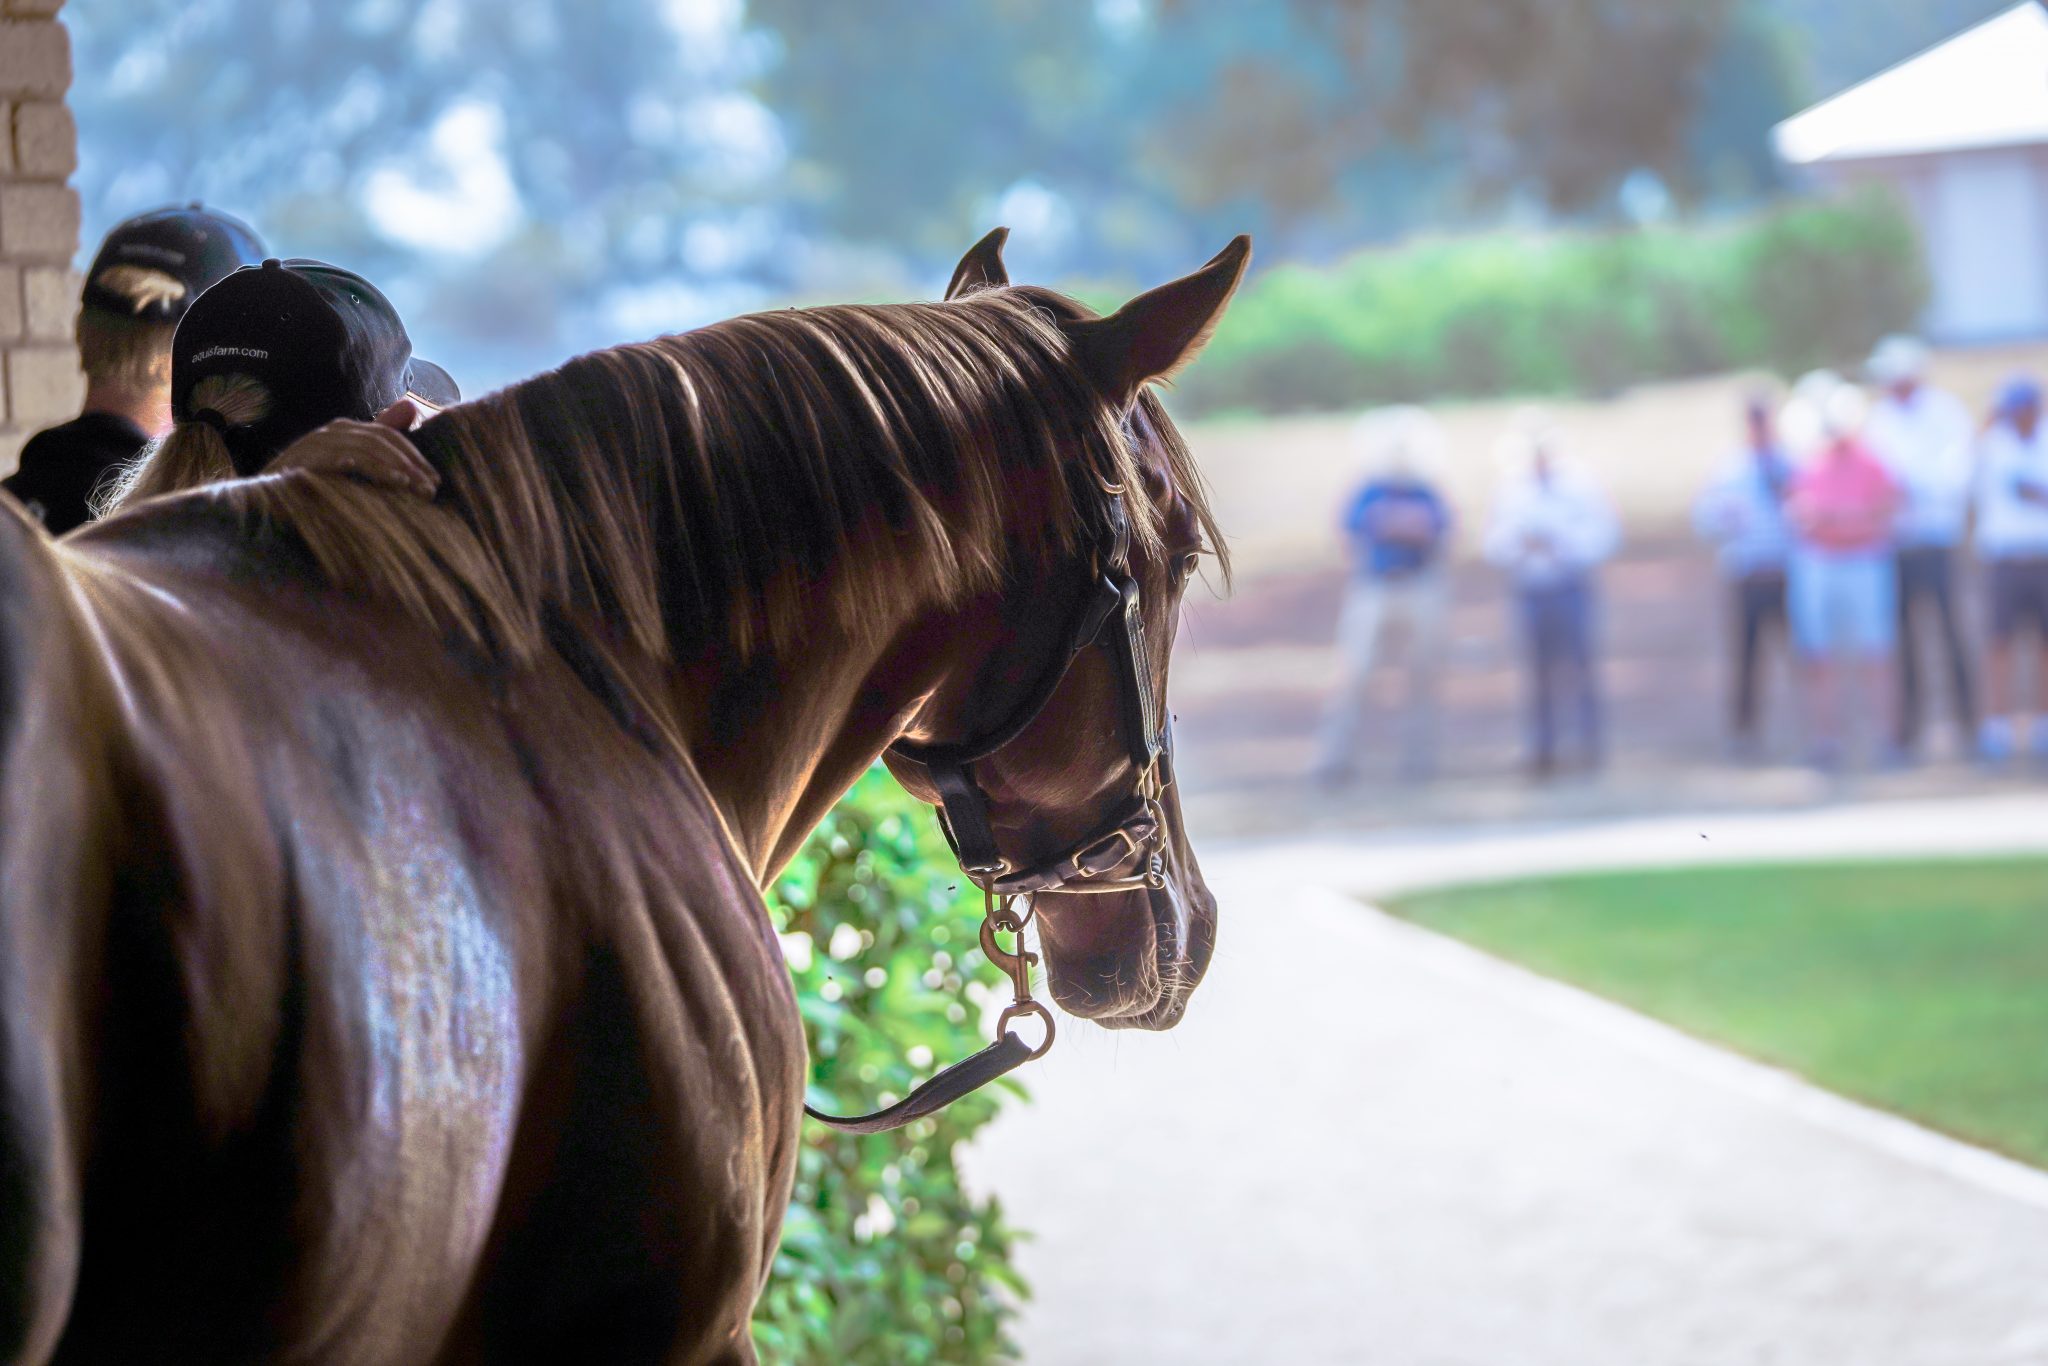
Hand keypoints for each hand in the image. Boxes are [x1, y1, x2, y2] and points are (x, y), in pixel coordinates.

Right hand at [267, 399, 438, 497]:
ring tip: (409, 486)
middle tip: (429, 489)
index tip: (435, 482)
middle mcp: (330, 432)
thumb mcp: (352, 466)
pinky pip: (331, 459)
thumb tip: (411, 407)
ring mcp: (313, 444)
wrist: (265, 501)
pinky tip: (372, 476)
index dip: (414, 457)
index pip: (388, 435)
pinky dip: (354, 465)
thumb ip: (380, 441)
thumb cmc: (314, 485)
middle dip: (409, 464)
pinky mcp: (299, 461)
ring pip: (360, 448)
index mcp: (346, 431)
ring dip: (389, 467)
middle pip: (378, 440)